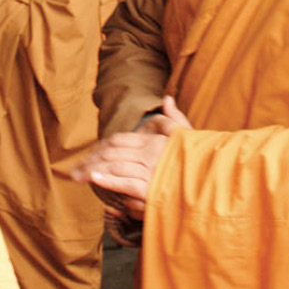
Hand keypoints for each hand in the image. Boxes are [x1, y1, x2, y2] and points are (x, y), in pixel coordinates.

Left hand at [72, 95, 190, 218]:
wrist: (215, 186)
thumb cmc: (200, 164)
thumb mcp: (188, 138)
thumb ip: (174, 118)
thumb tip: (167, 98)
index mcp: (155, 141)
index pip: (119, 140)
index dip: (99, 148)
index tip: (87, 157)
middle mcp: (152, 153)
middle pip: (112, 153)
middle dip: (90, 161)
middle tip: (74, 171)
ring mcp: (152, 170)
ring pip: (115, 167)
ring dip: (93, 171)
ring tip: (78, 176)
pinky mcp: (152, 190)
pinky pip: (126, 182)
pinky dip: (109, 180)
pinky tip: (95, 180)